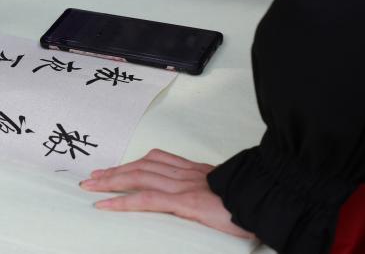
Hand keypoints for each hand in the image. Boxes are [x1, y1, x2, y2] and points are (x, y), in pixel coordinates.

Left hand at [80, 149, 253, 239]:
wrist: (272, 199)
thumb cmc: (255, 199)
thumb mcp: (228, 191)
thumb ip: (211, 192)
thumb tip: (203, 201)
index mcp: (196, 170)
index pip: (157, 160)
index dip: (134, 163)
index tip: (116, 167)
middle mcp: (187, 173)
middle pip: (142, 166)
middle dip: (115, 171)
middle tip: (93, 177)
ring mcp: (185, 185)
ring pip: (138, 177)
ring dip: (111, 181)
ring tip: (92, 187)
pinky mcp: (187, 201)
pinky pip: (147, 199)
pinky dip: (123, 201)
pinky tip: (105, 204)